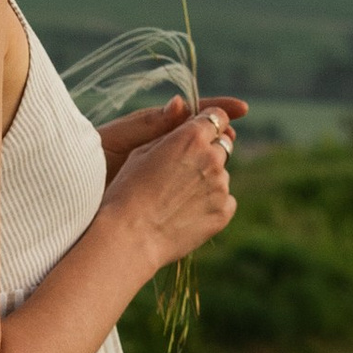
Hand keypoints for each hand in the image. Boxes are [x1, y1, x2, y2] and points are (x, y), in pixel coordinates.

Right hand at [102, 95, 239, 267]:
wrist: (130, 236)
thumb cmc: (127, 191)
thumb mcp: (141, 151)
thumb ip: (171, 134)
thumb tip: (187, 125)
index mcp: (191, 137)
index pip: (217, 116)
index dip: (209, 122)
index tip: (202, 132)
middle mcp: (212, 158)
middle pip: (222, 145)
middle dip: (208, 151)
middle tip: (183, 170)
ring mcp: (221, 186)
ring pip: (221, 175)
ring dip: (207, 180)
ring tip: (177, 198)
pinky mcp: (224, 211)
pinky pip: (225, 201)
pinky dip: (211, 204)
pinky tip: (186, 213)